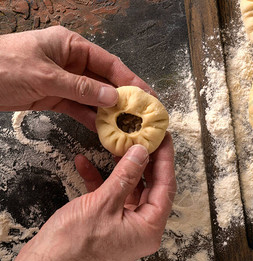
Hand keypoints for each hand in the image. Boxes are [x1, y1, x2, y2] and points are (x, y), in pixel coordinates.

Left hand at [0, 26, 153, 130]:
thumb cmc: (4, 67)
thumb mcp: (46, 77)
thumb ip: (82, 88)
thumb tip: (114, 98)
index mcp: (72, 46)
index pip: (109, 63)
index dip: (131, 79)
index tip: (148, 95)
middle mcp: (72, 62)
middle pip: (104, 81)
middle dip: (123, 98)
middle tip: (142, 115)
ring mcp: (64, 81)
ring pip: (93, 97)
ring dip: (109, 112)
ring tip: (128, 126)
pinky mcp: (54, 97)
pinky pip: (78, 108)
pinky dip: (90, 118)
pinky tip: (105, 130)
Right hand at [0, 134, 175, 260]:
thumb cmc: (73, 244)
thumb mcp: (103, 203)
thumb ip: (126, 175)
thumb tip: (141, 152)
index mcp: (149, 228)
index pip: (166, 187)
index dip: (165, 160)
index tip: (163, 138)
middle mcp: (142, 229)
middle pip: (151, 187)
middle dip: (145, 162)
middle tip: (144, 138)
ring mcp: (125, 227)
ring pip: (130, 190)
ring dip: (122, 169)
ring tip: (119, 146)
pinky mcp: (108, 225)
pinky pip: (111, 198)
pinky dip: (100, 181)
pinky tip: (85, 164)